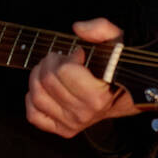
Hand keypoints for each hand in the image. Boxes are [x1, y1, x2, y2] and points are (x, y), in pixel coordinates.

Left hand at [25, 17, 140, 138]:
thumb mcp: (116, 42)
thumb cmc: (117, 68)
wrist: (125, 96)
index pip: (64, 72)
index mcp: (97, 95)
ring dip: (37, 77)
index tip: (77, 54)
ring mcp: (72, 123)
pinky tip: (42, 88)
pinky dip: (31, 100)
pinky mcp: (63, 129)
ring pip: (37, 97)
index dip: (66, 56)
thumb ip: (101, 29)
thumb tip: (78, 29)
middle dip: (49, 62)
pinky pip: (34, 115)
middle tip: (59, 57)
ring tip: (48, 69)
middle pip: (47, 81)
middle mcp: (84, 113)